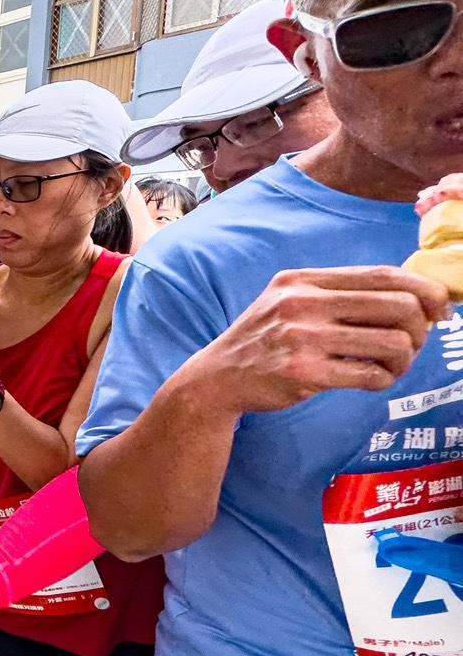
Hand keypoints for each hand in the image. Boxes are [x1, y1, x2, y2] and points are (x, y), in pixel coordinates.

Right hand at [191, 266, 450, 415]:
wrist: (216, 379)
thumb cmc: (264, 342)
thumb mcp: (289, 302)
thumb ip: (337, 294)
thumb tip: (413, 298)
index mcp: (304, 280)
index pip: (384, 274)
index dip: (425, 290)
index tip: (440, 308)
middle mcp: (302, 303)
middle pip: (398, 306)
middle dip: (419, 329)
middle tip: (411, 345)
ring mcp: (301, 338)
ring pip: (393, 343)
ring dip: (405, 361)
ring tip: (392, 367)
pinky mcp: (303, 373)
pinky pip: (371, 375)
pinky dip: (384, 380)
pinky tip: (373, 380)